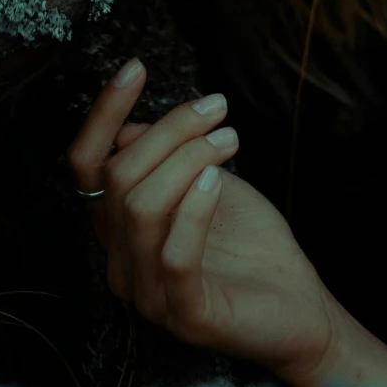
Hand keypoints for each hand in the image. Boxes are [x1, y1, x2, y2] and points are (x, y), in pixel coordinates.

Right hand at [66, 59, 337, 386]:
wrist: (300, 307)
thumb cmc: (250, 242)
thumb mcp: (204, 182)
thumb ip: (165, 160)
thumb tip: (128, 128)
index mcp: (119, 230)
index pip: (86, 166)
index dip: (102, 113)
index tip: (136, 67)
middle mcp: (121, 264)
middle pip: (119, 177)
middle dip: (170, 130)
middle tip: (216, 109)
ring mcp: (149, 296)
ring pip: (141, 208)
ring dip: (187, 159)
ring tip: (228, 139)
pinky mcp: (186, 318)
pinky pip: (175, 256)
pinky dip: (195, 209)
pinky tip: (218, 180)